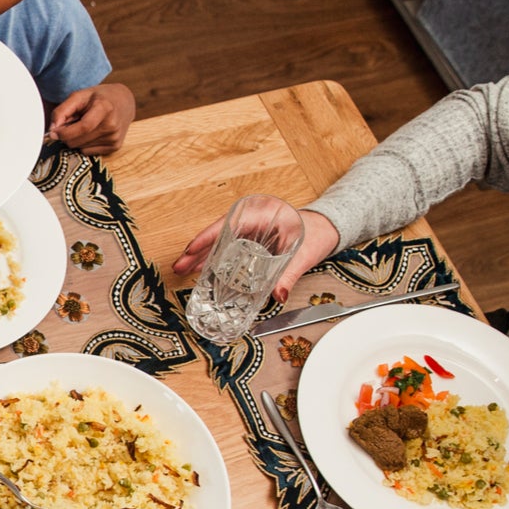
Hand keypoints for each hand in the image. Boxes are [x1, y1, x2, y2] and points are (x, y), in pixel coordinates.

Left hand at [48, 84, 135, 154]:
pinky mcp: (115, 147)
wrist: (124, 101)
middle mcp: (112, 125)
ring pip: (80, 148)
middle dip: (68, 134)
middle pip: (77, 141)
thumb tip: (52, 130)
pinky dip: (84, 143)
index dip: (65, 133)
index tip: (54, 132)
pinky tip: (92, 132)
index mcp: (105, 108)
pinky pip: (87, 152)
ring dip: (77, 139)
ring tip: (85, 125)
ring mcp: (114, 138)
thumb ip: (62, 111)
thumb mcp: (79, 96)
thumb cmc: (99, 97)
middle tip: (73, 123)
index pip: (83, 127)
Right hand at [172, 208, 338, 304]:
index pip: (228, 223)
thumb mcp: (304, 254)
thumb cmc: (318, 232)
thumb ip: (290, 275)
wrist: (328, 227)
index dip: (207, 237)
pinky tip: (204, 268)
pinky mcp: (251, 236)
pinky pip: (228, 244)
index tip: (192, 249)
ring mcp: (250, 227)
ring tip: (184, 269)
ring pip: (220, 239)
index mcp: (264, 214)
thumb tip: (278, 294)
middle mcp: (253, 218)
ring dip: (202, 254)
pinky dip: (215, 256)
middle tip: (180, 265)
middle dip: (197, 250)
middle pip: (218, 233)